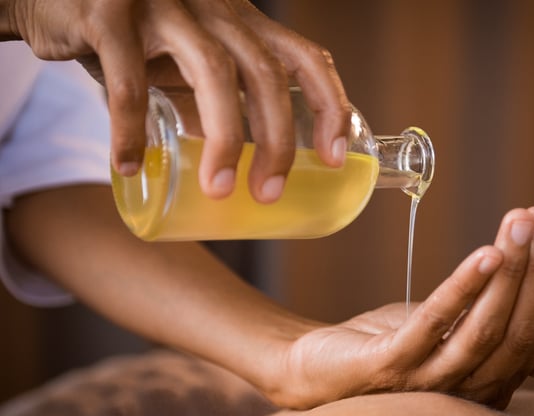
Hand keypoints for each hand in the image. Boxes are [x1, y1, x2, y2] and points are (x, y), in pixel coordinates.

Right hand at [3, 0, 349, 201]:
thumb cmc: (134, 35)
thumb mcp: (187, 60)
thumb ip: (215, 99)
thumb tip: (240, 160)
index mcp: (241, 22)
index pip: (305, 57)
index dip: (331, 105)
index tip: (336, 157)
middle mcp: (213, 9)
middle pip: (266, 73)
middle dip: (277, 139)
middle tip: (269, 192)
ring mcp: (165, 6)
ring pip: (213, 72)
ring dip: (223, 138)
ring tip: (219, 190)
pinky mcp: (109, 14)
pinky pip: (128, 79)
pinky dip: (129, 129)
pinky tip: (129, 165)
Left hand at [259, 207, 533, 408]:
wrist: (317, 370)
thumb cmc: (392, 350)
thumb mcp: (455, 342)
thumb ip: (503, 343)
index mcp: (488, 387)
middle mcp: (465, 394)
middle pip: (516, 332)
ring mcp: (427, 384)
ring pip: (483, 329)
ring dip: (508, 272)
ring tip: (520, 225)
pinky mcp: (389, 367)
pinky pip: (433, 325)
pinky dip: (462, 289)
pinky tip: (484, 253)